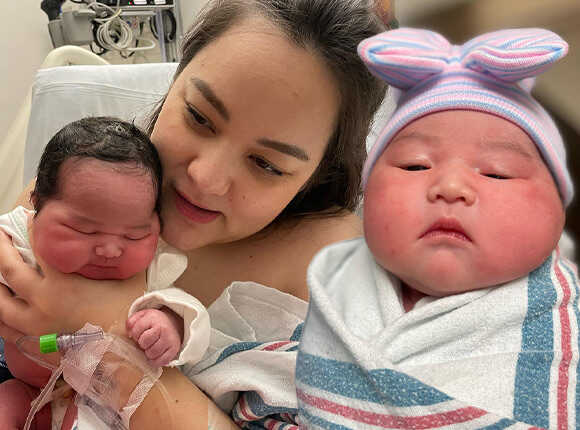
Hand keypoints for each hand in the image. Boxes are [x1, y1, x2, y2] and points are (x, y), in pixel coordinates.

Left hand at [0, 230, 146, 338]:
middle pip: (9, 269)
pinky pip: (3, 328)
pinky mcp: (33, 341)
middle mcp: (42, 302)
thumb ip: (117, 258)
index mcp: (63, 285)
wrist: (123, 350)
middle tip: (0, 233)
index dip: (32, 229)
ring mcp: (34, 325)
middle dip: (2, 247)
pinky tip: (1, 303)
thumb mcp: (126, 278)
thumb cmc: (125, 312)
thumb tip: (118, 238)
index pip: (41, 249)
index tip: (29, 217)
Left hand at [126, 308, 182, 366]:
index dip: (135, 335)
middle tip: (145, 342)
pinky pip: (161, 361)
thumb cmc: (154, 322)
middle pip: (144, 342)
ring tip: (150, 348)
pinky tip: (155, 355)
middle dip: (142, 344)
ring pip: (152, 353)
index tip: (139, 335)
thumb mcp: (142, 316)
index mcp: (153, 318)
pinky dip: (155, 361)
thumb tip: (129, 334)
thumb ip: (131, 322)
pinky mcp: (174, 349)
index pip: (136, 331)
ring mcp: (170, 339)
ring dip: (148, 353)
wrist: (173, 324)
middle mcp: (163, 328)